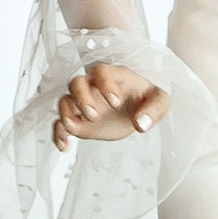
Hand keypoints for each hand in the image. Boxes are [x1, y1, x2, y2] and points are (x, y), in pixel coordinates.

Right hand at [52, 62, 169, 150]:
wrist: (137, 109)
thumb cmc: (147, 99)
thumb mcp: (160, 101)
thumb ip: (154, 110)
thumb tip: (141, 124)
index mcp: (114, 77)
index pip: (101, 72)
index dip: (105, 85)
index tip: (116, 102)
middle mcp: (94, 87)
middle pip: (77, 83)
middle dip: (81, 98)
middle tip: (94, 115)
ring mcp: (83, 104)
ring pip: (65, 100)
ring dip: (66, 113)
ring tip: (74, 128)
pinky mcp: (78, 121)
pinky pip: (60, 124)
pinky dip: (58, 134)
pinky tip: (64, 147)